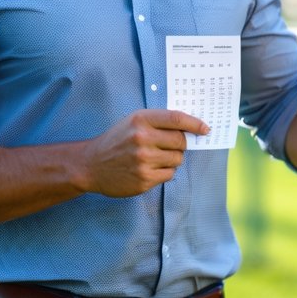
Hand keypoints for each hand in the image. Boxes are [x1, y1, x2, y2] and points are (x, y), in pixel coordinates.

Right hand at [78, 110, 208, 196]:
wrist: (91, 165)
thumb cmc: (116, 140)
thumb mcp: (133, 122)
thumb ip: (158, 122)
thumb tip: (190, 127)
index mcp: (141, 120)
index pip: (176, 119)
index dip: (195, 123)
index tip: (205, 129)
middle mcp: (142, 138)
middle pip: (181, 141)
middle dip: (181, 144)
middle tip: (170, 145)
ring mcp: (143, 160)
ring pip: (177, 159)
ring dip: (172, 159)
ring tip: (154, 157)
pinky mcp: (144, 179)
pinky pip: (169, 175)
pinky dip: (164, 172)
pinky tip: (149, 168)